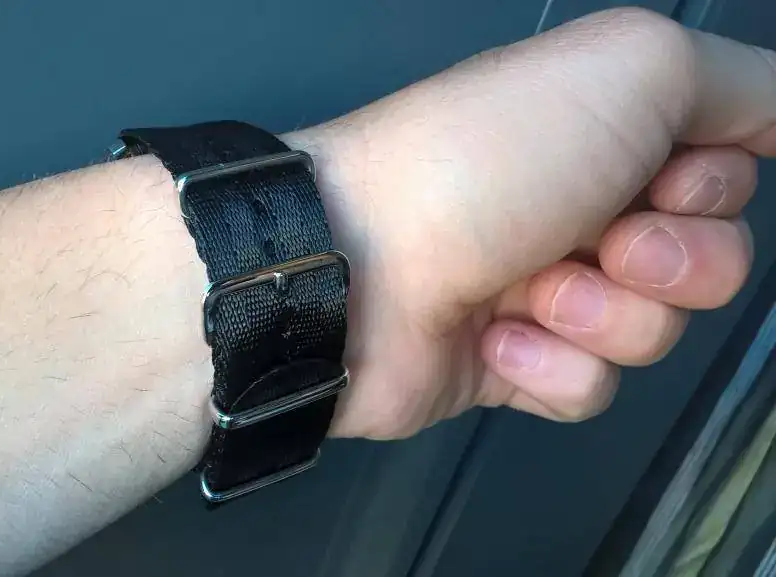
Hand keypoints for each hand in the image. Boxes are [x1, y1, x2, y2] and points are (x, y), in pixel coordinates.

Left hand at [288, 8, 775, 438]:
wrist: (358, 266)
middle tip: (601, 243)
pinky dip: (549, 368)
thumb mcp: (630, 69)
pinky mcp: (510, 365)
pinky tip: (495, 339)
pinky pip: (587, 390)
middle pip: (709, 264)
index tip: (661, 180)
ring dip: (601, 315)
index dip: (712, 190)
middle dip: (673, 262)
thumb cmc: (486, 161)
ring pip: (652, 333)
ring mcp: (543, 290)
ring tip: (527, 292)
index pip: (728, 178)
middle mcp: (580, 208)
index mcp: (607, 135)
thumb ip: (737, 83)